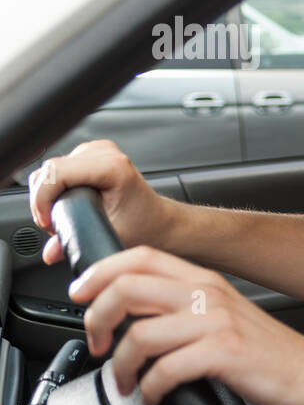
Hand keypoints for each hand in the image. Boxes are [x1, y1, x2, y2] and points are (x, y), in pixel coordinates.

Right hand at [28, 139, 175, 265]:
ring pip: (50, 168)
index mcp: (113, 167)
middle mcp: (105, 153)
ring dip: (48, 194)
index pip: (56, 173)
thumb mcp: (110, 236)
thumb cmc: (143, 226)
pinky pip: (58, 168)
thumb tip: (50, 253)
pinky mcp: (90, 154)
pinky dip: (55, 187)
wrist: (159, 220)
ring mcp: (97, 151)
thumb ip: (78, 242)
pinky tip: (67, 204)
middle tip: (54, 225)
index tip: (48, 223)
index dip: (43, 200)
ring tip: (62, 216)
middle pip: (49, 170)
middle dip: (43, 200)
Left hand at [69, 244, 303, 404]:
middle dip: (97, 318)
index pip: (140, 257)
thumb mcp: (225, 316)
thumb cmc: (269, 354)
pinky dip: (149, 390)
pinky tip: (155, 397)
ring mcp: (216, 323)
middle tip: (97, 343)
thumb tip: (133, 317)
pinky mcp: (223, 354)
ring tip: (126, 382)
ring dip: (119, 366)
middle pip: (128, 288)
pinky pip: (164, 371)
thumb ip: (184, 308)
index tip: (82, 295)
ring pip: (139, 335)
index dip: (101, 272)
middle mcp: (209, 295)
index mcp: (206, 281)